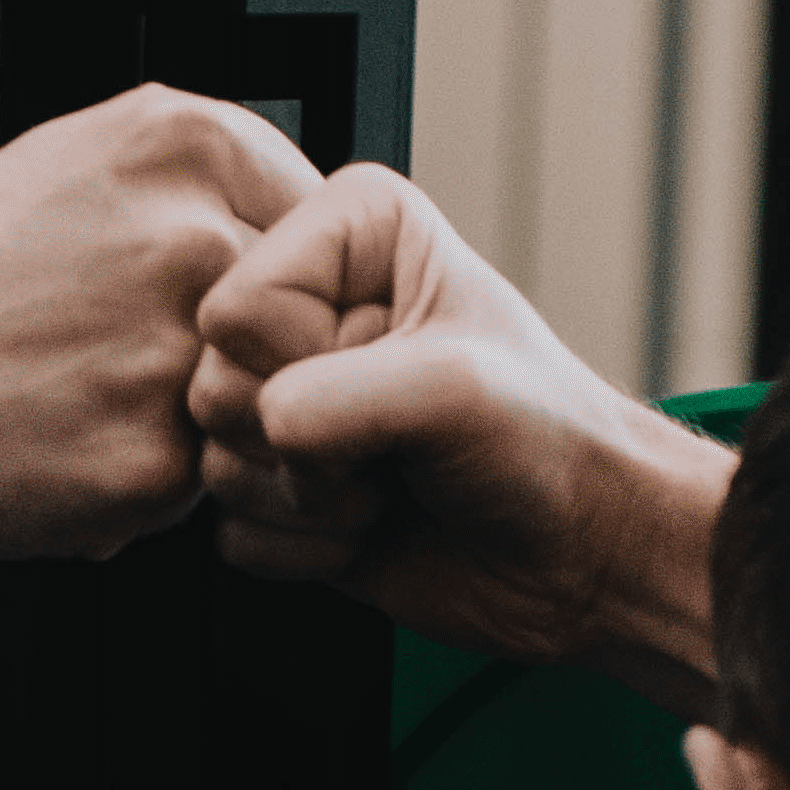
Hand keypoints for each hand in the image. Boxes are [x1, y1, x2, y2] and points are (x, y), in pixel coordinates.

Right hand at [0, 86, 325, 558]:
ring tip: (94, 404)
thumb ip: (201, 184)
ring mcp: (180, 354)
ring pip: (258, 408)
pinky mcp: (154, 462)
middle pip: (304, 323)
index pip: (327, 226)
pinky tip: (67, 448)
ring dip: (200, 425)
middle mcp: (199, 237)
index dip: (279, 284)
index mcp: (192, 143)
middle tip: (138, 367)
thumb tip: (312, 228)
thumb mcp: (78, 166)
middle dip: (245, 359)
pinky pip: (201, 486)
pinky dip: (144, 485)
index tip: (222, 309)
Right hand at [191, 164, 728, 698]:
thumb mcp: (452, 388)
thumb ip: (336, 398)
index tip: (396, 371)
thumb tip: (264, 434)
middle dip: (307, 442)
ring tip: (392, 480)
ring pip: (216, 465)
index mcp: (346, 238)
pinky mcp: (277, 489)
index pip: (238, 305)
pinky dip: (305, 548)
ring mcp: (286, 404)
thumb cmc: (546, 442)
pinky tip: (372, 525)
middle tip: (394, 439)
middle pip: (212, 385)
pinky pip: (232, 533)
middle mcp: (305, 312)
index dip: (306, 361)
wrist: (577, 551)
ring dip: (313, 502)